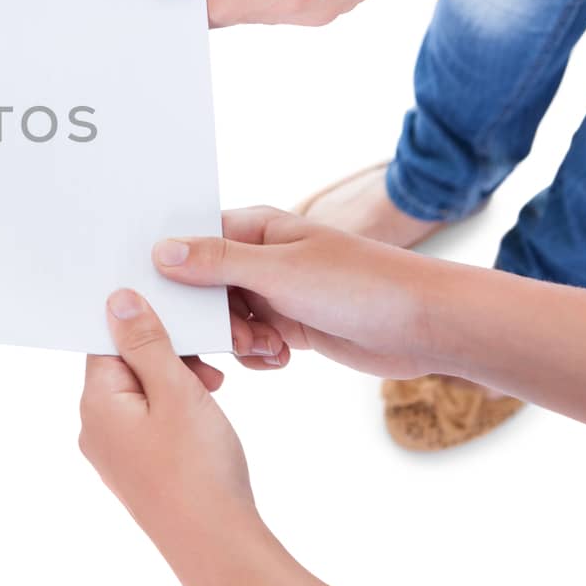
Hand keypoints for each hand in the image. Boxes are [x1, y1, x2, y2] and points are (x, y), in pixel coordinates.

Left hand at [79, 289, 256, 547]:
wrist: (217, 546)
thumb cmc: (197, 469)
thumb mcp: (175, 390)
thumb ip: (147, 343)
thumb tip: (118, 303)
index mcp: (95, 404)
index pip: (107, 343)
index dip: (145, 328)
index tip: (180, 326)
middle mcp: (95, 429)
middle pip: (124, 367)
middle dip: (167, 357)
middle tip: (207, 367)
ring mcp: (114, 455)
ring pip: (142, 396)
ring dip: (177, 383)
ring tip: (212, 392)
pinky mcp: (137, 472)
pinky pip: (150, 424)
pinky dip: (176, 412)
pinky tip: (204, 419)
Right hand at [152, 207, 442, 378]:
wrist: (426, 325)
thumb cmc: (360, 283)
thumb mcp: (279, 271)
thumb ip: (217, 262)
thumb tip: (160, 250)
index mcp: (255, 228)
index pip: (190, 242)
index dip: (171, 270)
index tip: (159, 300)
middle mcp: (260, 257)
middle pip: (203, 287)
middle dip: (209, 318)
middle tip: (235, 336)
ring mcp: (276, 292)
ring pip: (226, 319)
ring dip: (237, 340)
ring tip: (269, 346)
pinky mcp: (291, 324)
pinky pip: (252, 342)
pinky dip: (258, 355)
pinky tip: (282, 357)